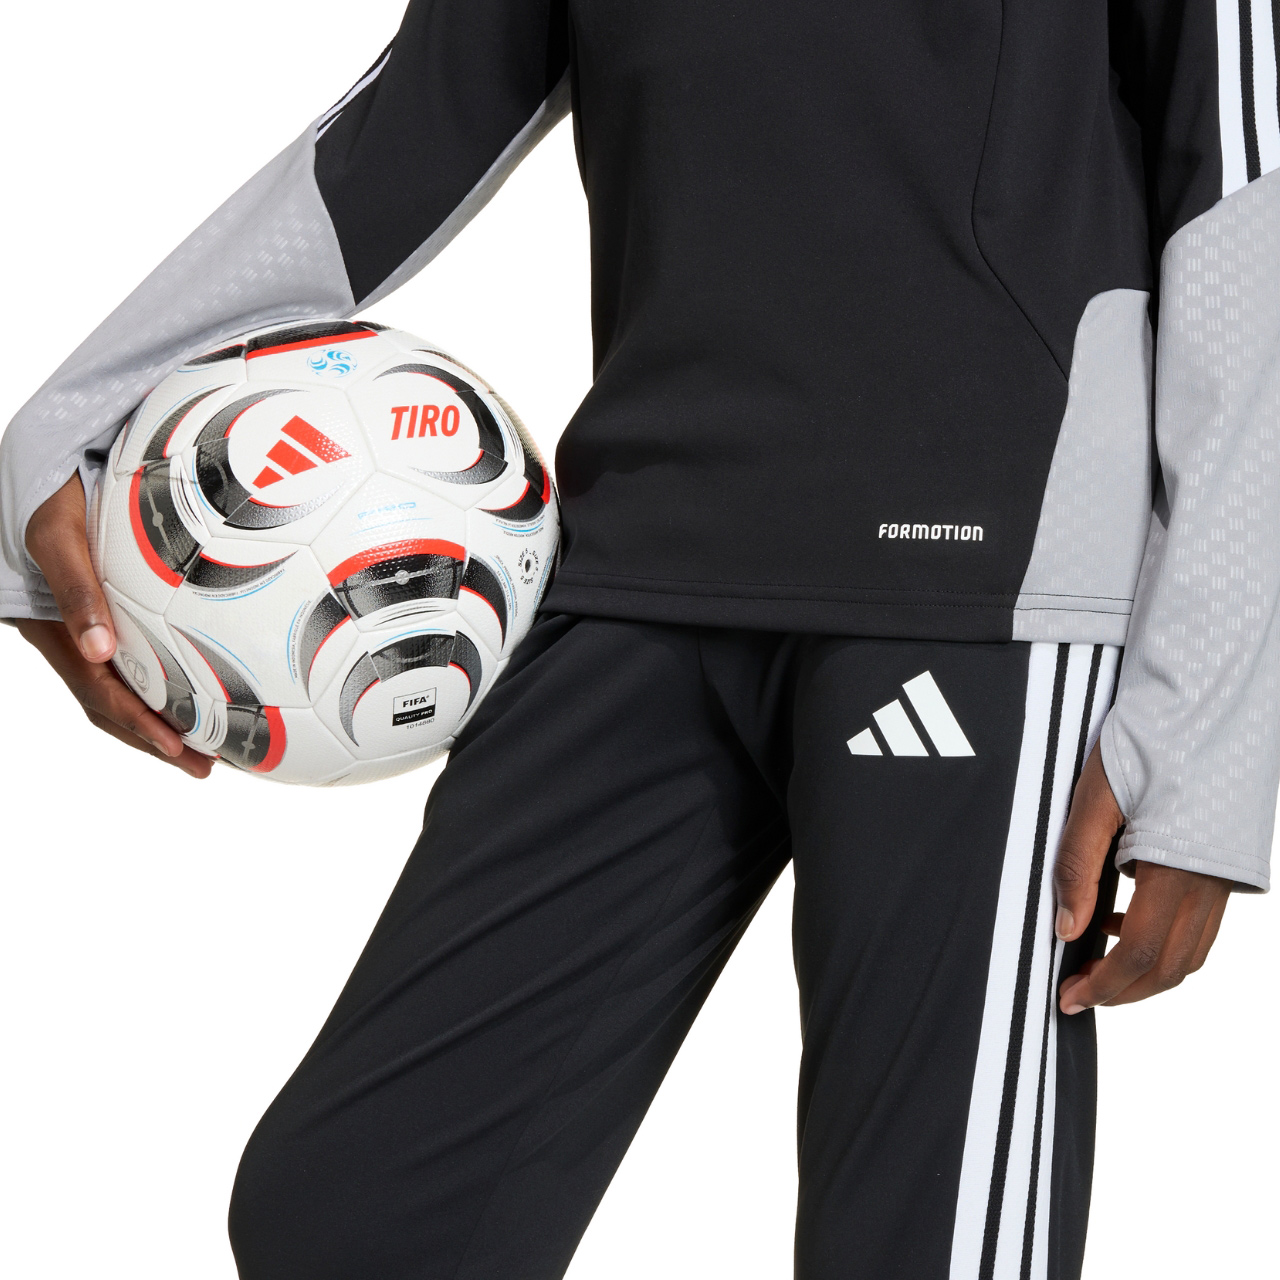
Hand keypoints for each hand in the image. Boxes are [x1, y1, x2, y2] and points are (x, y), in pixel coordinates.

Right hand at [16, 472, 211, 777]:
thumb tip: (99, 649)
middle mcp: (67, 640)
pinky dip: (160, 682)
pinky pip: (130, 659)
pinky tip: (199, 688)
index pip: (99, 691)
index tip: (177, 747)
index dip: (137, 724)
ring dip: (159, 719)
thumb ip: (76, 587)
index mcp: (52, 631)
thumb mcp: (56, 535)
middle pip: (111, 704)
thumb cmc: (49, 495)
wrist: (41, 468)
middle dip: (155, 739)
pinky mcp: (100, 617)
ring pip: (118, 688)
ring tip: (209, 745)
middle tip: (205, 767)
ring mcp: (81, 631)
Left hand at [1052, 744, 1229, 1012]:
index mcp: (1178, 870)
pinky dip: (1164, 942)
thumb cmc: (1146, 742)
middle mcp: (1210, 884)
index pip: (1143, 956)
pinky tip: (1124, 920)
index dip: (1104, 986)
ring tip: (1094, 963)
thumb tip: (1065, 928)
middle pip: (1171, 967)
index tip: (1067, 997)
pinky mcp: (1224, 867)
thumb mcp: (1095, 797)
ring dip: (1145, 971)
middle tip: (1076, 993)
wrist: (1205, 704)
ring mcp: (1223, 878)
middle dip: (1123, 991)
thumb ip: (1077, 864)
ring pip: (1190, 953)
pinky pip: (1199, 926)